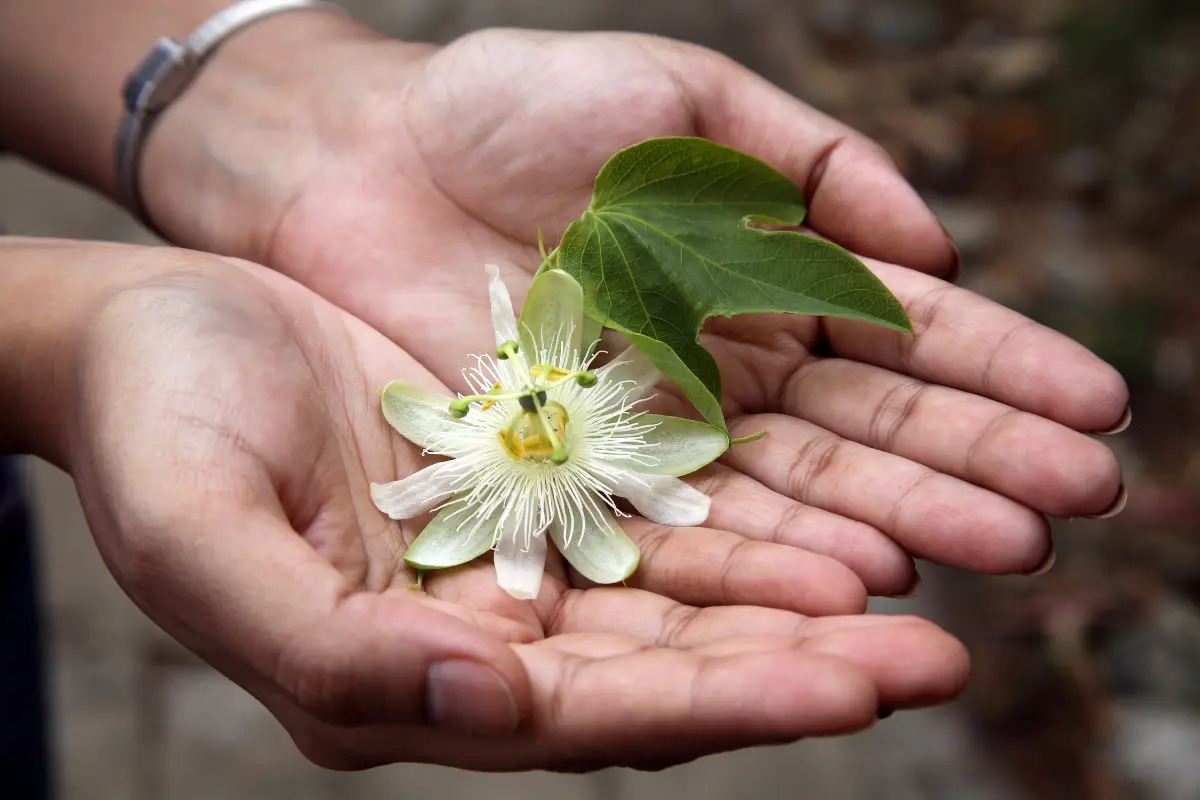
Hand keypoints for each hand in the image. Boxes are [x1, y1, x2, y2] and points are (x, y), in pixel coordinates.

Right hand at [4, 240, 965, 769]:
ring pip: (685, 587)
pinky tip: (830, 497)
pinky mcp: (537, 467)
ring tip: (925, 581)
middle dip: (802, 665)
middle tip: (936, 656)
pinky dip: (745, 501)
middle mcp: (485, 633)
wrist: (148, 328)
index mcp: (414, 680)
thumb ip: (333, 653)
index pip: (594, 718)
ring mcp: (518, 550)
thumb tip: (488, 708)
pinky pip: (660, 493)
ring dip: (802, 588)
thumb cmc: (151, 434)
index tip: (851, 685)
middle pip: (669, 665)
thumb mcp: (206, 545)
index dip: (724, 704)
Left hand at [142, 24, 1128, 597]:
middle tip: (1074, 507)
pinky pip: (688, 523)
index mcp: (758, 284)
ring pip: (796, 491)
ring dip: (901, 520)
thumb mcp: (680, 101)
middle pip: (866, 432)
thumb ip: (810, 164)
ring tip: (1001, 548)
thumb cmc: (510, 110)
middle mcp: (721, 376)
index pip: (903, 339)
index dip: (998, 375)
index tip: (1095, 410)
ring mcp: (653, 436)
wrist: (354, 159)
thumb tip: (935, 246)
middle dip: (973, 466)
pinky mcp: (576, 481)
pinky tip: (860, 574)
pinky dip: (775, 548)